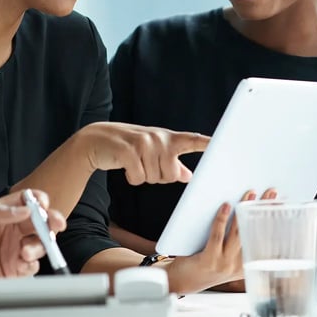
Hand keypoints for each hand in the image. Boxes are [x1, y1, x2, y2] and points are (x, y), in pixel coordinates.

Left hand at [0, 189, 66, 282]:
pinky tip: (20, 264)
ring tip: (24, 252)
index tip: (43, 204)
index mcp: (2, 214)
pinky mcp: (14, 271)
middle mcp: (11, 230)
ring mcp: (14, 250)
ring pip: (40, 243)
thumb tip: (24, 209)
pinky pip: (32, 265)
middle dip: (51, 221)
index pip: (26, 201)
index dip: (38, 200)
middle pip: (40, 221)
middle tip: (56, 224)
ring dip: (39, 245)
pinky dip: (31, 264)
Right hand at [76, 121, 210, 183]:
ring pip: (154, 178)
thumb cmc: (128, 147)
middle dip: (158, 176)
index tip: (221, 144)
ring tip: (133, 162)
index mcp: (167, 138)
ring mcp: (143, 143)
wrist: (95, 140)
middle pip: (171, 175)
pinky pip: (138, 178)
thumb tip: (189, 176)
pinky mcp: (128, 151)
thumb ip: (172, 163)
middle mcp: (158, 138)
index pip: (191, 140)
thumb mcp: (152, 152)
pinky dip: (131, 178)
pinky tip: (124, 166)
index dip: (206, 143)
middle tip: (144, 164)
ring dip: (143, 176)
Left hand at [166, 187, 276, 294]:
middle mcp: (238, 266)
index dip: (274, 223)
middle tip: (271, 193)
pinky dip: (222, 218)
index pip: (264, 242)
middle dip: (263, 211)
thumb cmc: (203, 264)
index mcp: (246, 265)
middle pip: (254, 233)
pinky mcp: (209, 260)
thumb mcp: (226, 258)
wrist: (181, 281)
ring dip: (244, 211)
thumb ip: (237, 243)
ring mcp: (224, 264)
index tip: (280, 206)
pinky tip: (226, 206)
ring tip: (250, 194)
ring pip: (238, 232)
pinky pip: (218, 235)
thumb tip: (246, 212)